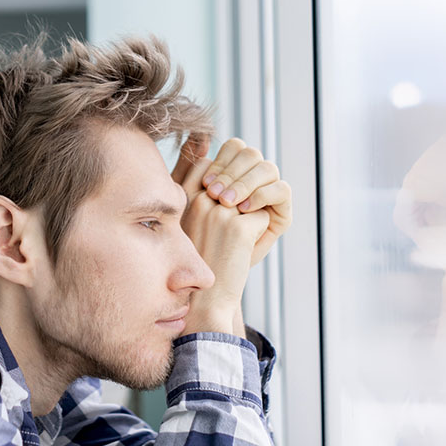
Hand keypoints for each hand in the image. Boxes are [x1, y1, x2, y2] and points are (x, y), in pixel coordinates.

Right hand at [169, 135, 269, 335]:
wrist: (203, 301)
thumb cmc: (200, 259)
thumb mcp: (192, 217)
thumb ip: (197, 183)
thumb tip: (207, 144)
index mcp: (181, 194)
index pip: (211, 161)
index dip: (225, 177)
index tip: (223, 202)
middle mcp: (197, 198)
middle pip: (240, 160)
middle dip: (249, 183)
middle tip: (241, 214)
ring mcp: (216, 211)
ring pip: (255, 188)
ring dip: (254, 209)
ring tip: (237, 236)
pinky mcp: (236, 228)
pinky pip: (264, 215)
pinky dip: (260, 233)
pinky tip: (241, 250)